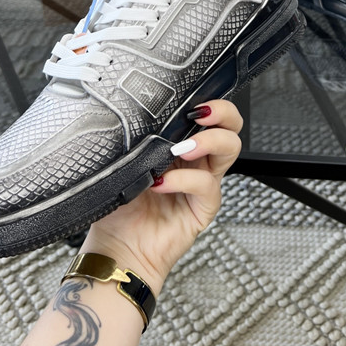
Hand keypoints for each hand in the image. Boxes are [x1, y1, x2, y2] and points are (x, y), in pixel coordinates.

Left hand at [7, 106, 240, 345]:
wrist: (116, 249)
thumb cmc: (116, 208)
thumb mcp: (120, 164)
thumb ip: (133, 140)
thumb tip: (133, 110)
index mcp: (177, 144)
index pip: (205, 115)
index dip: (207, 101)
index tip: (190, 97)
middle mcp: (195, 160)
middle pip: (230, 126)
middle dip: (222, 114)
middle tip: (200, 114)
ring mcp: (203, 183)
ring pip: (229, 150)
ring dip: (209, 142)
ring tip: (181, 149)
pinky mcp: (204, 208)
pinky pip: (205, 184)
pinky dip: (183, 180)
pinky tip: (161, 183)